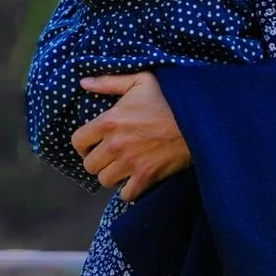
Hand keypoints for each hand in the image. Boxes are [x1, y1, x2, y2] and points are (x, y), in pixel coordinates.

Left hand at [71, 72, 192, 200]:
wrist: (197, 119)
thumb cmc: (169, 98)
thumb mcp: (140, 81)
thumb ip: (109, 82)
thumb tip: (83, 82)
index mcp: (109, 121)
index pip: (78, 141)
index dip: (82, 144)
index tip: (91, 144)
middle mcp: (115, 145)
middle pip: (89, 165)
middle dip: (97, 160)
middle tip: (108, 156)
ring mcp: (130, 163)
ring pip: (104, 180)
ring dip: (111, 175)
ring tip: (121, 167)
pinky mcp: (147, 177)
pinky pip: (126, 194)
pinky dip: (128, 190)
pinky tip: (134, 179)